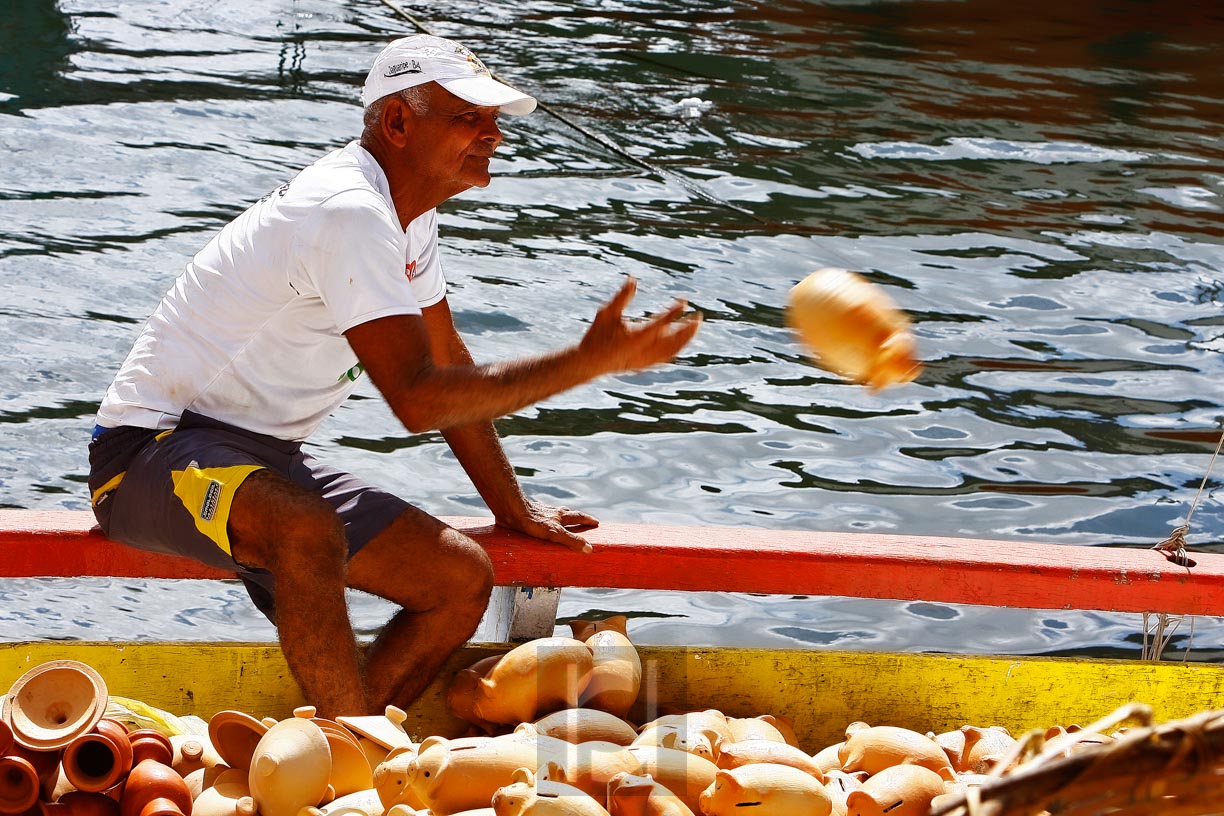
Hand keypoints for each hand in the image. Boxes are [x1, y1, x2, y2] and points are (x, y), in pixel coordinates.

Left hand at [496, 499, 598, 552]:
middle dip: (576, 517)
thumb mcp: (555, 533)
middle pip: (567, 513)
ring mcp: (539, 512)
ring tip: (560, 523)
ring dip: (559, 518)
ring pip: (553, 514)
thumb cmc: (532, 522)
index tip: (596, 522)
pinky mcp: (527, 516)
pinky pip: (538, 518)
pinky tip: (538, 525)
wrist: (511, 510)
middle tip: (582, 520)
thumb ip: (572, 540)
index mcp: (560, 516)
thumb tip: (589, 549)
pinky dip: (542, 521)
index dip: (588, 520)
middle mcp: (551, 512)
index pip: (578, 516)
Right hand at [581, 277, 701, 375]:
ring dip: (685, 338)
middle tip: (698, 316)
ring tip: (693, 325)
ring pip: (672, 350)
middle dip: (688, 328)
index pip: (661, 322)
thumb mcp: (607, 313)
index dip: (674, 311)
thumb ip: (622, 296)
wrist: (589, 362)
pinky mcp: (645, 365)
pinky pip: (666, 357)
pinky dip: (676, 348)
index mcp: (635, 337)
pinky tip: (681, 340)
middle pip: (673, 340)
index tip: (683, 300)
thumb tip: (632, 277)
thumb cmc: (598, 335)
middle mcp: (643, 350)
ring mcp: (646, 360)